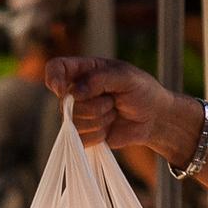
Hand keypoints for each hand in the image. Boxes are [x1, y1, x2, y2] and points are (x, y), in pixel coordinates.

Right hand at [45, 57, 181, 151]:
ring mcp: (78, 114)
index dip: (53, 78)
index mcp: (84, 70)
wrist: (153, 118)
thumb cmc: (142, 91)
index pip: (55, 68)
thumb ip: (100, 79)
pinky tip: (109, 128)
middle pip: (65, 103)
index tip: (62, 89)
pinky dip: (98, 135)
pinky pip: (80, 139)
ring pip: (73, 123)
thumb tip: (75, 93)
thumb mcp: (126, 77)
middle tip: (113, 100)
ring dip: (99, 121)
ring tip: (113, 113)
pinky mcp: (83, 134)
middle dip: (94, 106)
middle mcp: (76, 92)